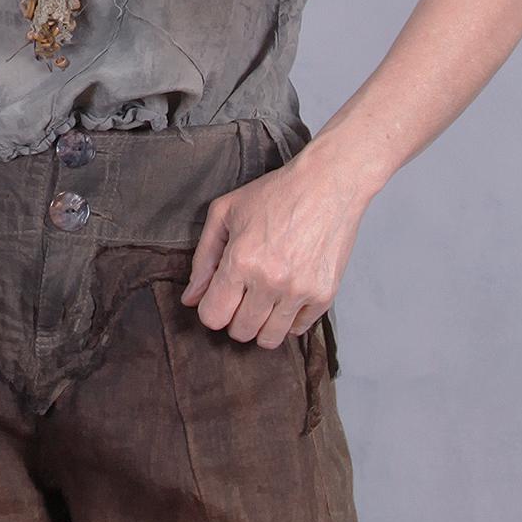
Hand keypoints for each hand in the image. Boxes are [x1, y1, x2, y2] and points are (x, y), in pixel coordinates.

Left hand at [181, 143, 367, 348]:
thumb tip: (191, 299)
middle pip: (240, 332)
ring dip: (262, 325)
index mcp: (241, 261)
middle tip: (244, 296)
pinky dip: (289, 319)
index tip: (221, 296)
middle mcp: (270, 281)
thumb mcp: (226, 213)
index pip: (213, 317)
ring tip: (265, 301)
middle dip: (236, 318)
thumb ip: (203, 259)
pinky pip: (297, 330)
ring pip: (269, 339)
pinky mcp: (324, 295)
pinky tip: (288, 296)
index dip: (212, 309)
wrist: (330, 182)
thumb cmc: (277, 193)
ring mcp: (299, 291)